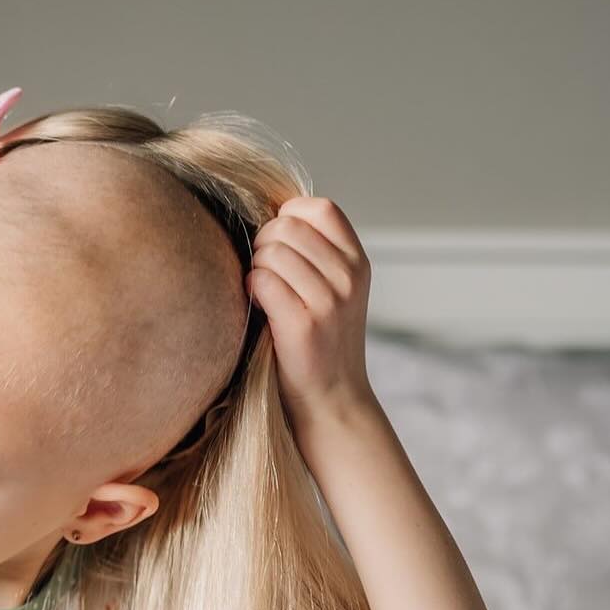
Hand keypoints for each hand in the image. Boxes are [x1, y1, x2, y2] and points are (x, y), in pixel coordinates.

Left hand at [245, 196, 374, 425]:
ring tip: (263, 292)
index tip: (279, 242)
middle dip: (264, 243)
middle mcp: (349, 277)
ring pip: (270, 251)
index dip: (289, 215)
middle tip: (264, 272)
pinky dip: (251, 288)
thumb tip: (269, 214)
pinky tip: (258, 306)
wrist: (332, 401)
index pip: (320, 208)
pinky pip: (262, 280)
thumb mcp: (336, 290)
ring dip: (255, 268)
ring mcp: (329, 302)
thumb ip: (316, 253)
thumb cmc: (321, 341)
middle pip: (287, 226)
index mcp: (358, 263)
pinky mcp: (303, 326)